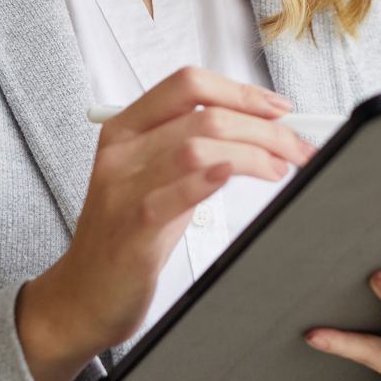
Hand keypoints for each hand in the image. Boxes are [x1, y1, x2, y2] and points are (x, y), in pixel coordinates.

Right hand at [15, 68, 312, 380]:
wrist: (83, 296)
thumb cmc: (126, 237)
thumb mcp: (155, 180)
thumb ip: (194, 150)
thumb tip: (259, 130)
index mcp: (126, 129)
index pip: (188, 85)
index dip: (240, 91)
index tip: (279, 109)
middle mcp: (122, 151)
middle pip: (204, 116)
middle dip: (265, 128)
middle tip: (297, 147)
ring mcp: (123, 188)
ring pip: (197, 146)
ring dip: (252, 152)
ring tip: (280, 167)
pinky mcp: (132, 228)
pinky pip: (175, 193)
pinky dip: (211, 177)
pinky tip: (238, 173)